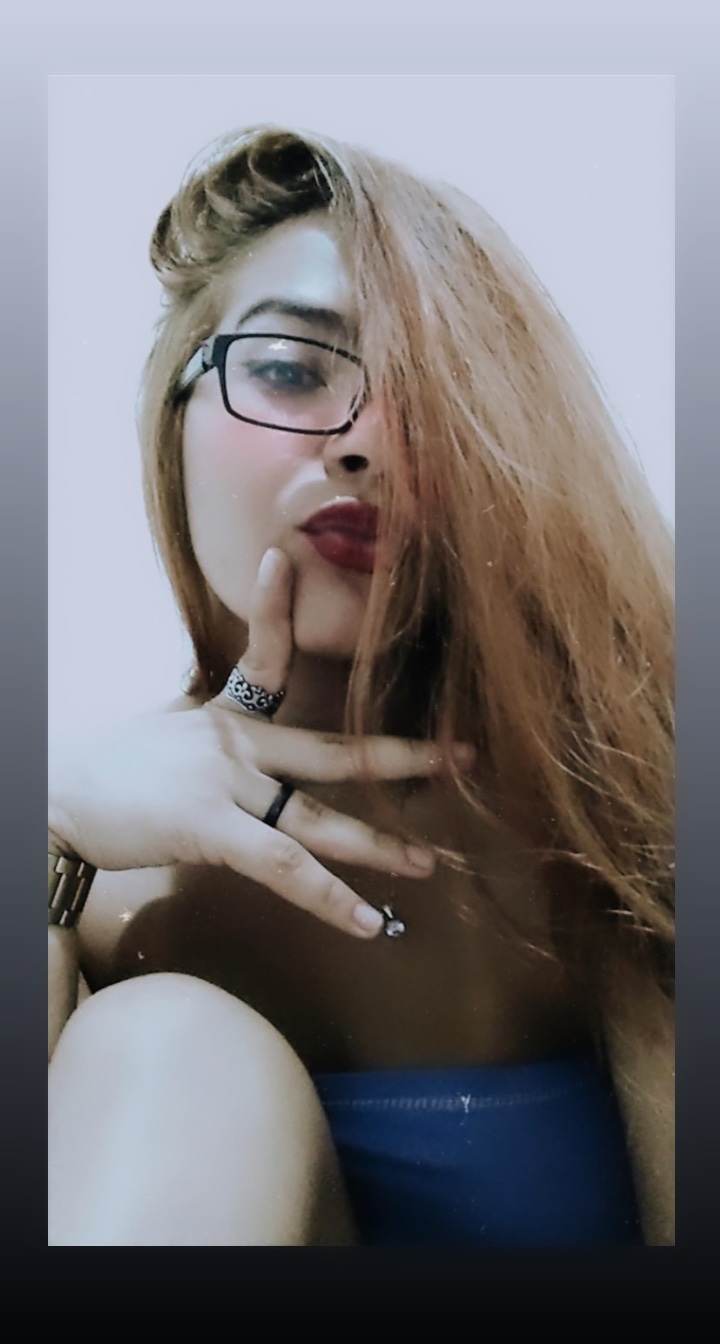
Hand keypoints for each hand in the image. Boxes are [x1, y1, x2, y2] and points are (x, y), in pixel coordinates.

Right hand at [49, 549, 472, 937]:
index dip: (277, 607)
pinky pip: (286, 868)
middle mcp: (236, 745)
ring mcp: (228, 784)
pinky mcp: (213, 827)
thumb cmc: (102, 776)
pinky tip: (370, 923)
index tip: (284, 561)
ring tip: (431, 864)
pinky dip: (331, 899)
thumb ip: (207, 744)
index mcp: (224, 719)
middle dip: (404, 757)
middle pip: (336, 749)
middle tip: (465, 756)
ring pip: (322, 817)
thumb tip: (233, 762)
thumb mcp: (162, 740)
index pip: (265, 655)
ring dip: (382, 845)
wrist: (52, 798)